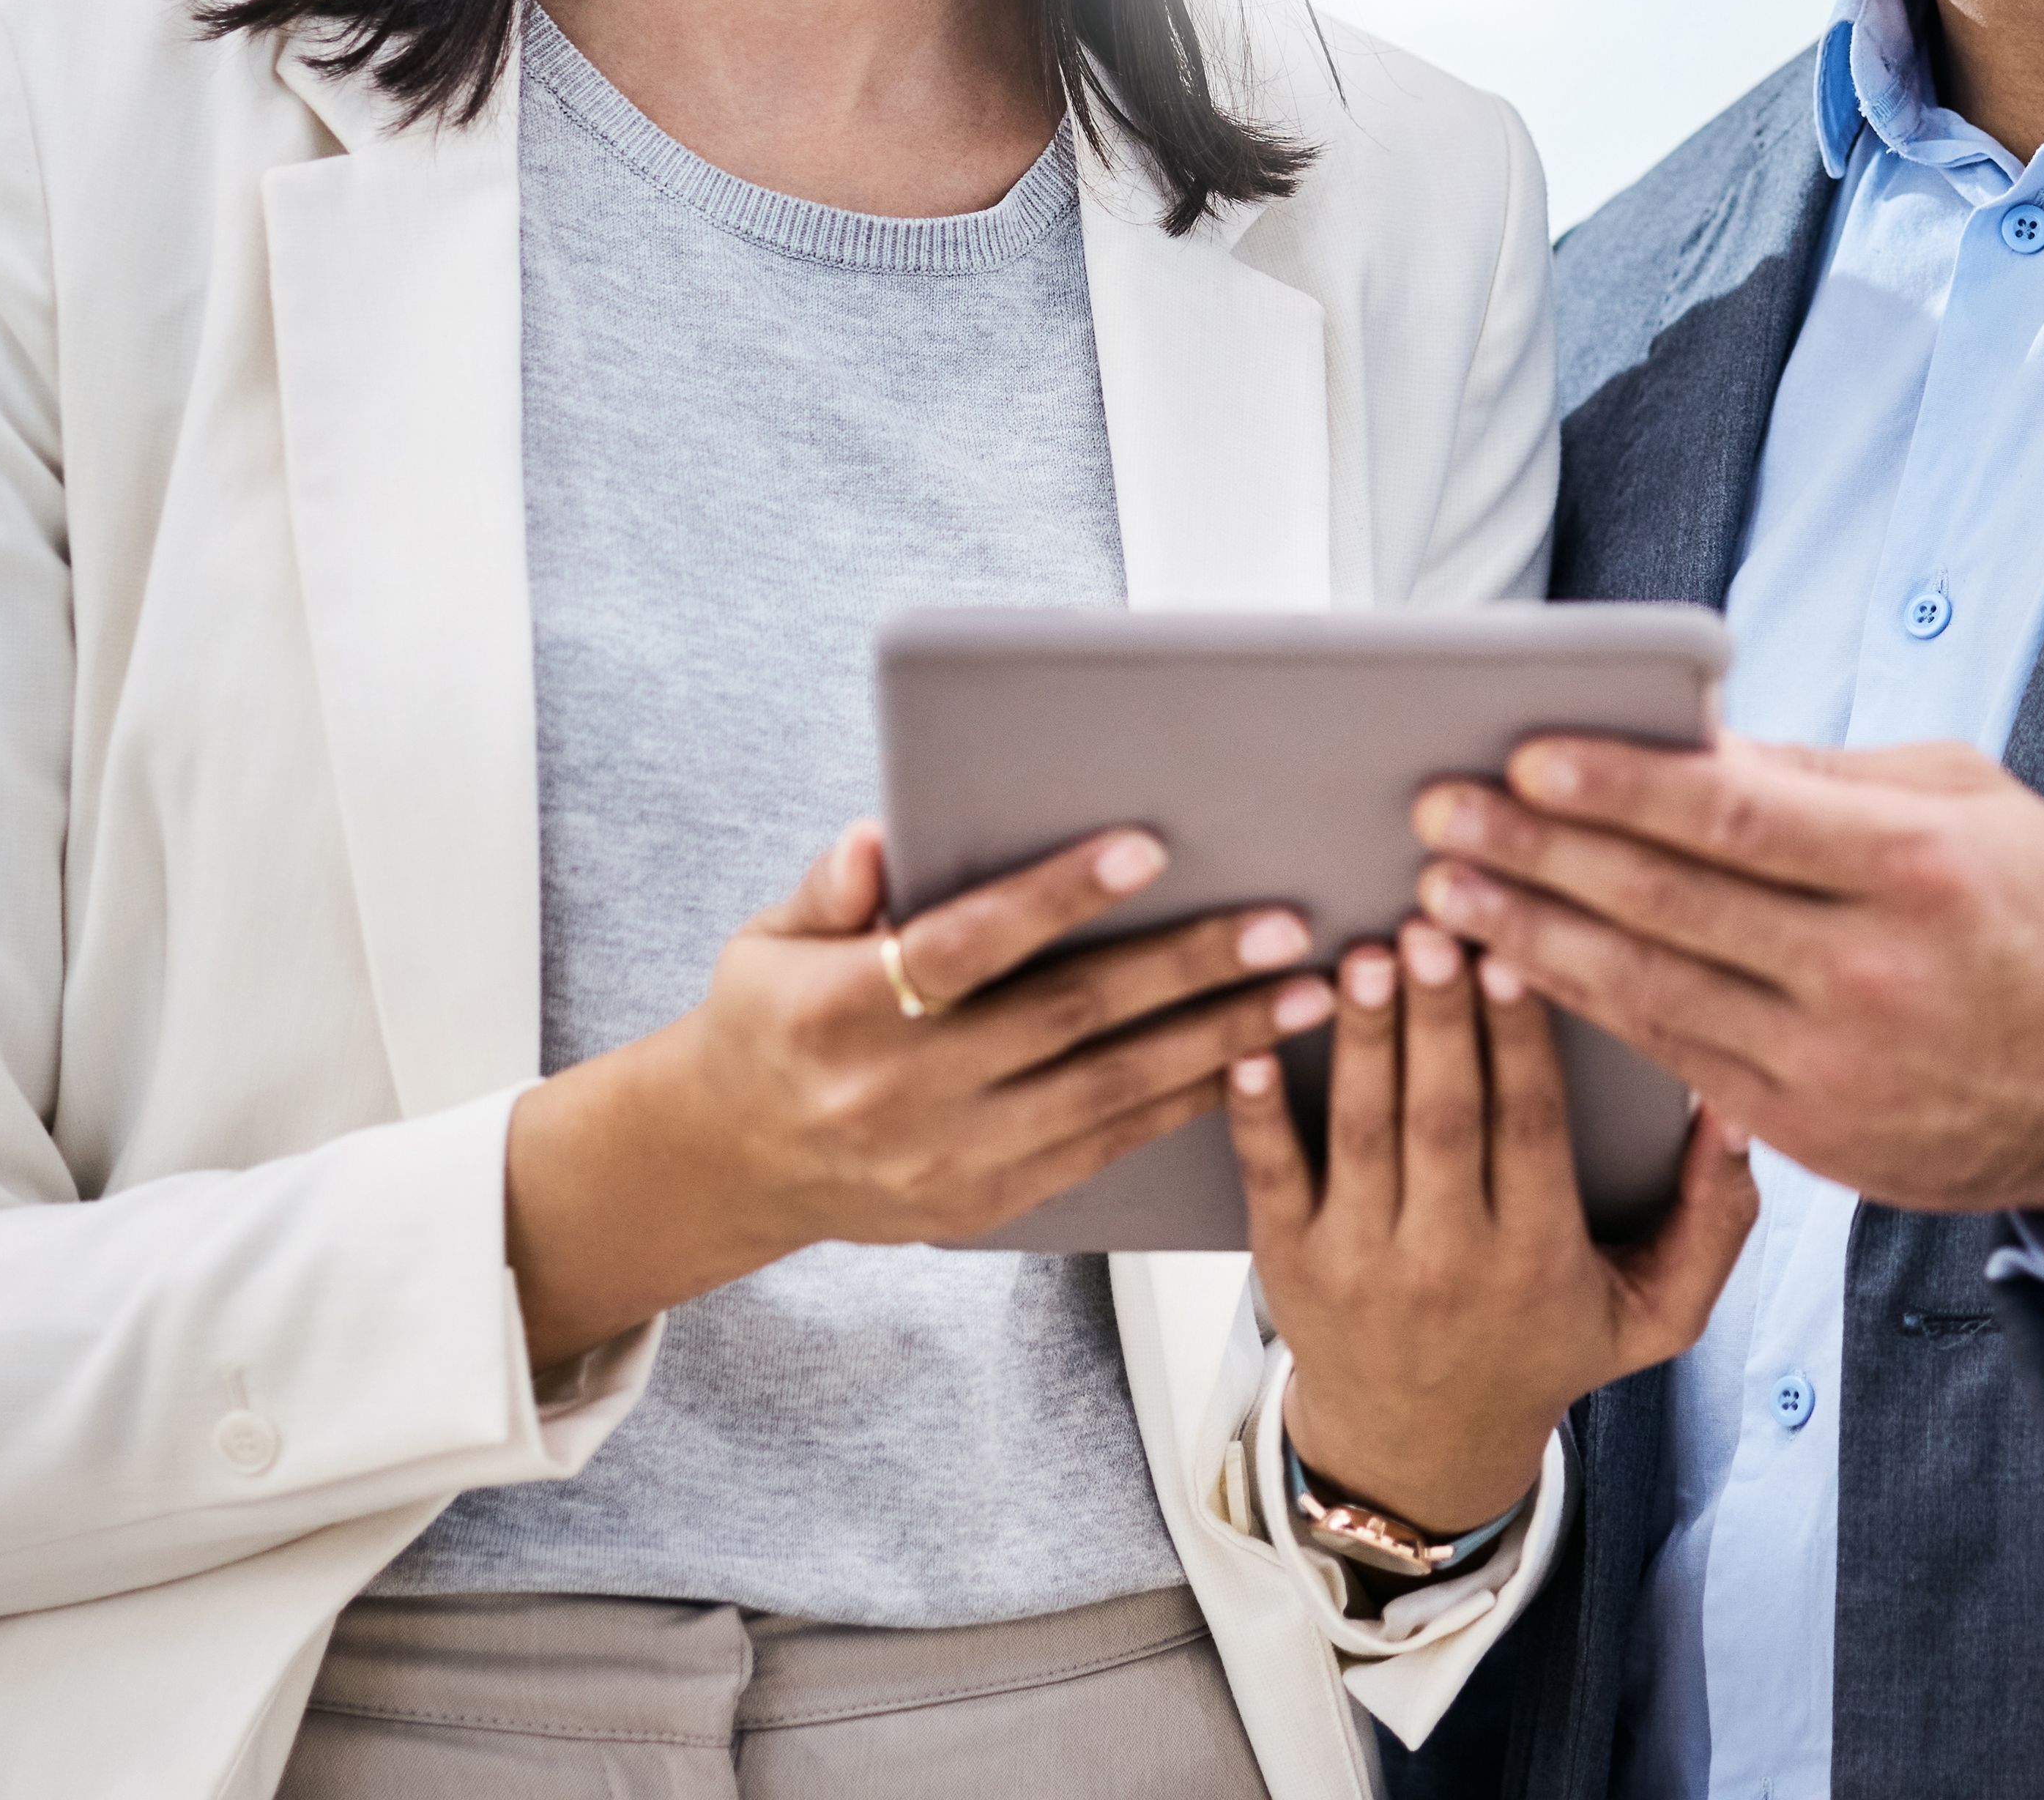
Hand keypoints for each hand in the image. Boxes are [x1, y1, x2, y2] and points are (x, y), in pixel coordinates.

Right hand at [505, 821, 1333, 1367]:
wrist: (736, 1162)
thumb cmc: (769, 1020)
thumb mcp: (766, 941)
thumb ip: (829, 888)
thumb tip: (878, 840)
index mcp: (837, 1012)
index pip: (963, 947)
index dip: (1055, 898)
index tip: (1147, 847)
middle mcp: (896, 1093)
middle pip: (1063, 1021)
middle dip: (1184, 969)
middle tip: (1284, 924)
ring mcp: (947, 1160)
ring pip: (1105, 1094)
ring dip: (1217, 1042)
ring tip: (1307, 993)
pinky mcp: (987, 1203)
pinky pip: (1103, 1148)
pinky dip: (1183, 1105)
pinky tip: (1254, 1062)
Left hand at [1232, 921, 1755, 1535]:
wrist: (1423, 1447)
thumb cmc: (1547, 1348)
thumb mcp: (1656, 1312)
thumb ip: (1715, 1219)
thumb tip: (1740, 1107)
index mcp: (1539, 1259)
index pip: (1532, 1128)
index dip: (1521, 1039)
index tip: (1516, 954)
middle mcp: (1448, 1264)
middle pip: (1444, 1118)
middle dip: (1437, 1017)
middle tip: (1430, 925)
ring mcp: (1360, 1263)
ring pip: (1361, 1132)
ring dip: (1362, 1041)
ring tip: (1364, 957)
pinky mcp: (1289, 1263)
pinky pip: (1272, 1177)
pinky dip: (1258, 1112)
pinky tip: (1255, 1045)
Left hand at [1412, 731, 2043, 1218]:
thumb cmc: (2037, 912)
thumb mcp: (1967, 802)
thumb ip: (1828, 775)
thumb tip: (1696, 738)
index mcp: (1914, 866)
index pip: (1736, 817)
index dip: (1621, 786)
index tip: (1528, 752)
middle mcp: (1868, 969)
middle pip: (1671, 903)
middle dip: (1541, 853)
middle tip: (1441, 812)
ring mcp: (1833, 1063)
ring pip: (1650, 993)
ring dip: (1533, 939)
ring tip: (1445, 893)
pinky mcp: (1807, 1131)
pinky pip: (1672, 1062)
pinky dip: (1585, 1015)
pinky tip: (1518, 973)